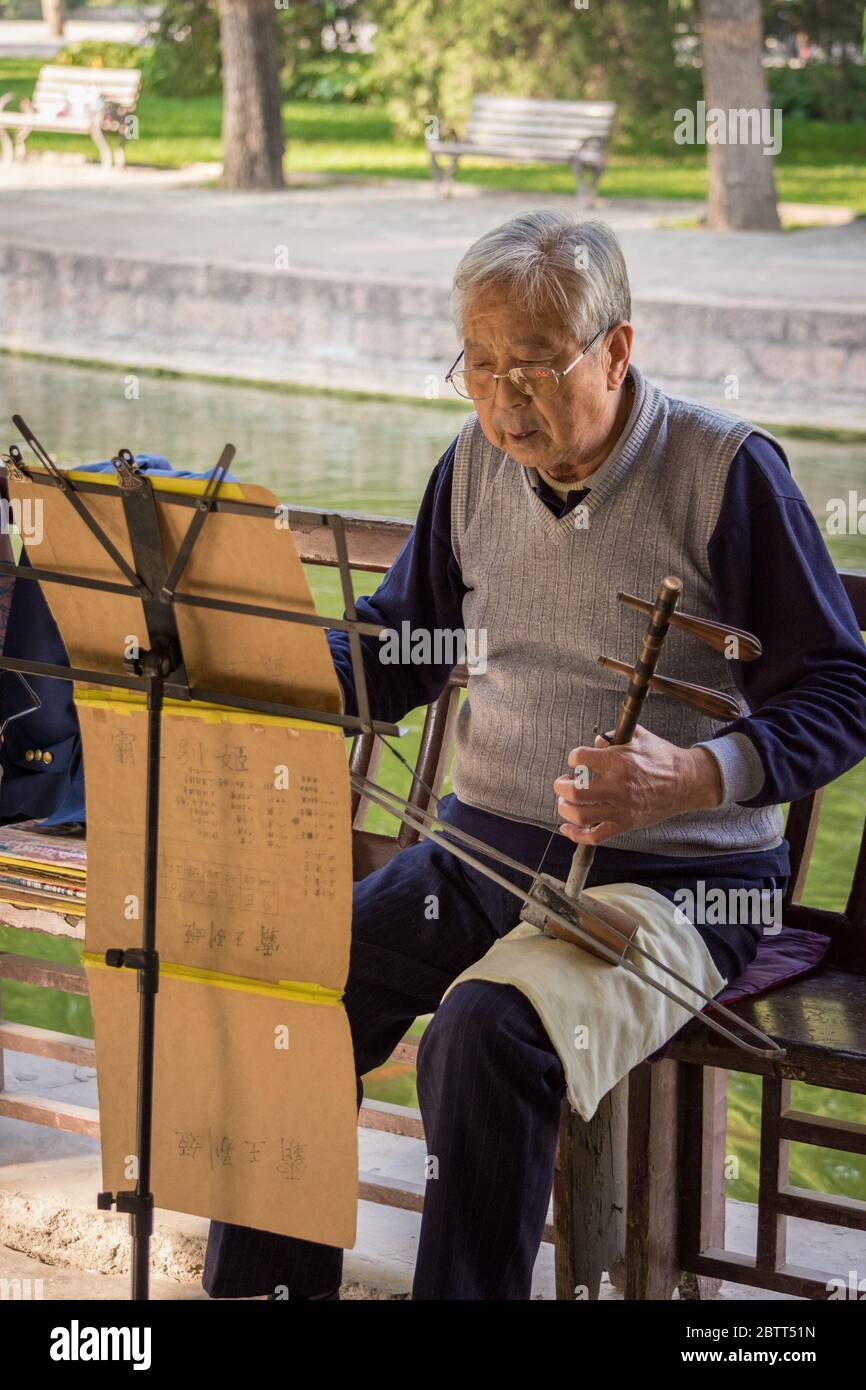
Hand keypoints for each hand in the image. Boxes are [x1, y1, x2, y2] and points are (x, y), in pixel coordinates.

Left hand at [553, 723, 722, 845]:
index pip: (580, 758)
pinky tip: (567, 828)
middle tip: (562, 783)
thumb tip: (594, 743)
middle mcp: (617, 787)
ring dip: (565, 808)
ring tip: (564, 801)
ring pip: (581, 815)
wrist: (686, 782)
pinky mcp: (624, 824)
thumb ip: (613, 737)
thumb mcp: (639, 737)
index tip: (577, 760)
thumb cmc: (663, 758)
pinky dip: (577, 835)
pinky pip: (595, 836)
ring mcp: (620, 808)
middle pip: (575, 791)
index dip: (574, 757)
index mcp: (619, 762)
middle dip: (561, 786)